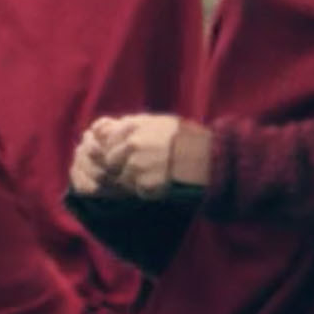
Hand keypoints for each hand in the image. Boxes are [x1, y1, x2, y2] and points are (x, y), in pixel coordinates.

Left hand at [74, 109, 192, 199]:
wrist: (206, 157)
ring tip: (154, 175)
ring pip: (122, 178)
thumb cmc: (185, 138)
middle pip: (111, 161)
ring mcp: (136, 166)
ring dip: (133, 180)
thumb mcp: (159, 121)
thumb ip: (133, 123)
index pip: (108, 141)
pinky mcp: (144, 184)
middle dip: (120, 166)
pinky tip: (161, 182)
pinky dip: (146, 190)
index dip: (115, 149)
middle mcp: (131, 145)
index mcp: (133, 127)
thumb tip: (110, 127)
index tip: (126, 153)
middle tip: (140, 168)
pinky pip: (137, 191)